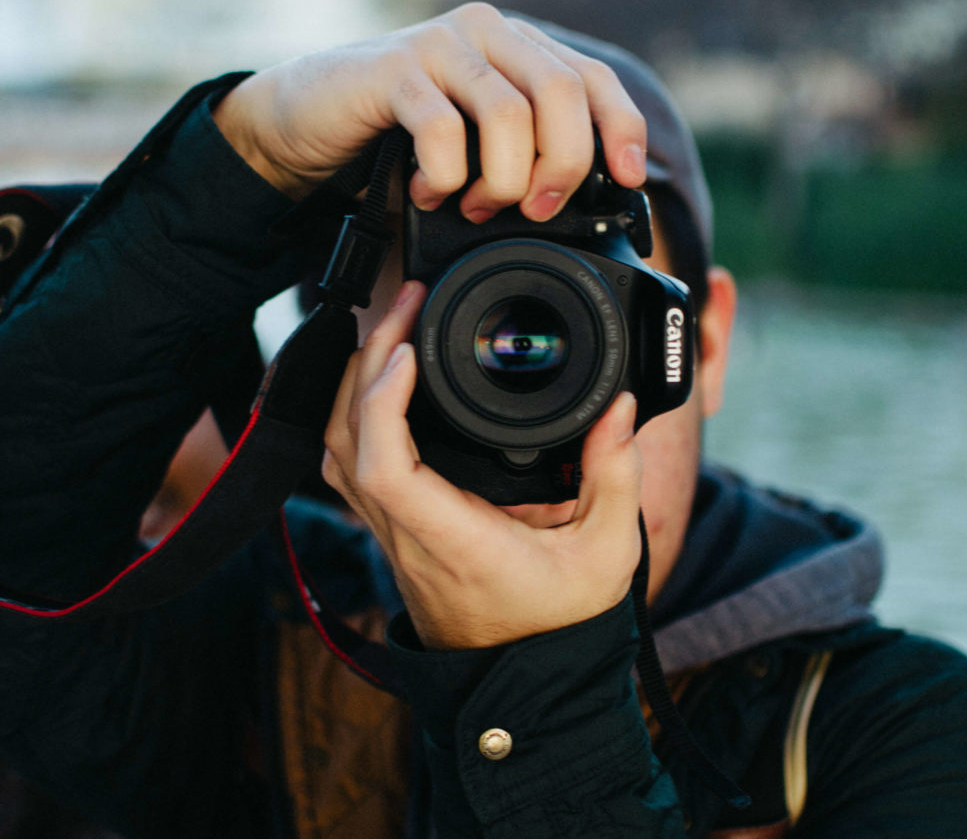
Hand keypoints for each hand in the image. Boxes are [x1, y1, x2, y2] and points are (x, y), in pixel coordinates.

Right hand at [213, 2, 646, 218]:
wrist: (307, 119)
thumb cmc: (398, 138)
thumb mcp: (474, 143)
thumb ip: (522, 151)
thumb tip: (571, 202)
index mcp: (517, 48)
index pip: (593, 77)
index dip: (621, 128)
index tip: (628, 180)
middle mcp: (487, 34)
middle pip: (563, 91)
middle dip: (563, 165)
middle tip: (539, 208)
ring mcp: (439, 45)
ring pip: (509, 113)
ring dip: (503, 178)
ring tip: (476, 205)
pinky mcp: (393, 69)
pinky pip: (443, 129)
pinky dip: (445, 176)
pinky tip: (429, 192)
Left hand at [321, 280, 643, 650]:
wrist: (519, 674)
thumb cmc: (557, 619)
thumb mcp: (606, 552)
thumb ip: (615, 476)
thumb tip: (618, 409)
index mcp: (455, 539)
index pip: (386, 468)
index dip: (382, 401)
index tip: (407, 347)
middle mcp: (407, 533)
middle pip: (347, 440)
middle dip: (367, 359)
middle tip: (407, 303)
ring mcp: (390, 532)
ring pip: (336, 449)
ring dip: (354, 381)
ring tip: (393, 327)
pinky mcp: (390, 527)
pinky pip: (347, 463)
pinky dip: (355, 411)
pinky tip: (381, 378)